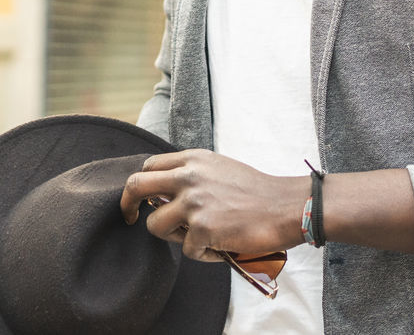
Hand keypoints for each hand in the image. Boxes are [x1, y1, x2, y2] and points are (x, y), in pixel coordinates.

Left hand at [119, 149, 308, 262]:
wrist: (286, 206)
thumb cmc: (256, 191)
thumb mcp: (218, 168)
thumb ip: (190, 174)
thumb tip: (163, 192)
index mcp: (192, 160)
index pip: (148, 167)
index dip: (140, 185)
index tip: (139, 201)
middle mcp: (187, 177)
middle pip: (136, 186)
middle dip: (127, 205)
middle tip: (130, 219)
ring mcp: (193, 203)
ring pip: (155, 225)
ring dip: (173, 236)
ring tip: (199, 237)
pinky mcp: (202, 229)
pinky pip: (186, 250)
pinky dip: (203, 254)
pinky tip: (221, 246)